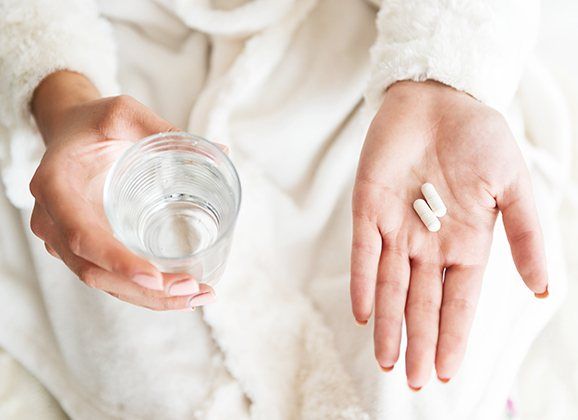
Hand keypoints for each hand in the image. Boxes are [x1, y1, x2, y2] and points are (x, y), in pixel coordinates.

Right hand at [29, 71, 214, 309]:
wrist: (69, 131)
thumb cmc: (93, 122)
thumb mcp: (123, 113)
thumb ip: (162, 129)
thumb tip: (220, 151)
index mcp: (55, 186)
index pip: (82, 236)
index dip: (117, 261)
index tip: (156, 278)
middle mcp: (53, 220)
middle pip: (93, 271)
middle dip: (144, 290)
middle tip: (192, 289)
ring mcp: (66, 238)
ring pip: (103, 282)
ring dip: (149, 298)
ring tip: (197, 296)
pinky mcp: (84, 246)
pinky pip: (109, 276)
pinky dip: (142, 291)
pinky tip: (179, 293)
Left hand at [350, 81, 547, 388]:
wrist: (439, 99)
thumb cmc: (479, 138)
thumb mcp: (513, 185)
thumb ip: (525, 234)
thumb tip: (544, 289)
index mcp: (465, 243)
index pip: (458, 301)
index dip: (454, 336)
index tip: (447, 372)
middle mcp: (429, 244)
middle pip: (422, 302)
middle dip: (419, 341)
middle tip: (413, 382)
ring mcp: (397, 229)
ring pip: (389, 286)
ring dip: (389, 323)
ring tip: (387, 360)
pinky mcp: (369, 209)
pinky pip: (363, 252)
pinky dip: (362, 281)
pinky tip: (363, 313)